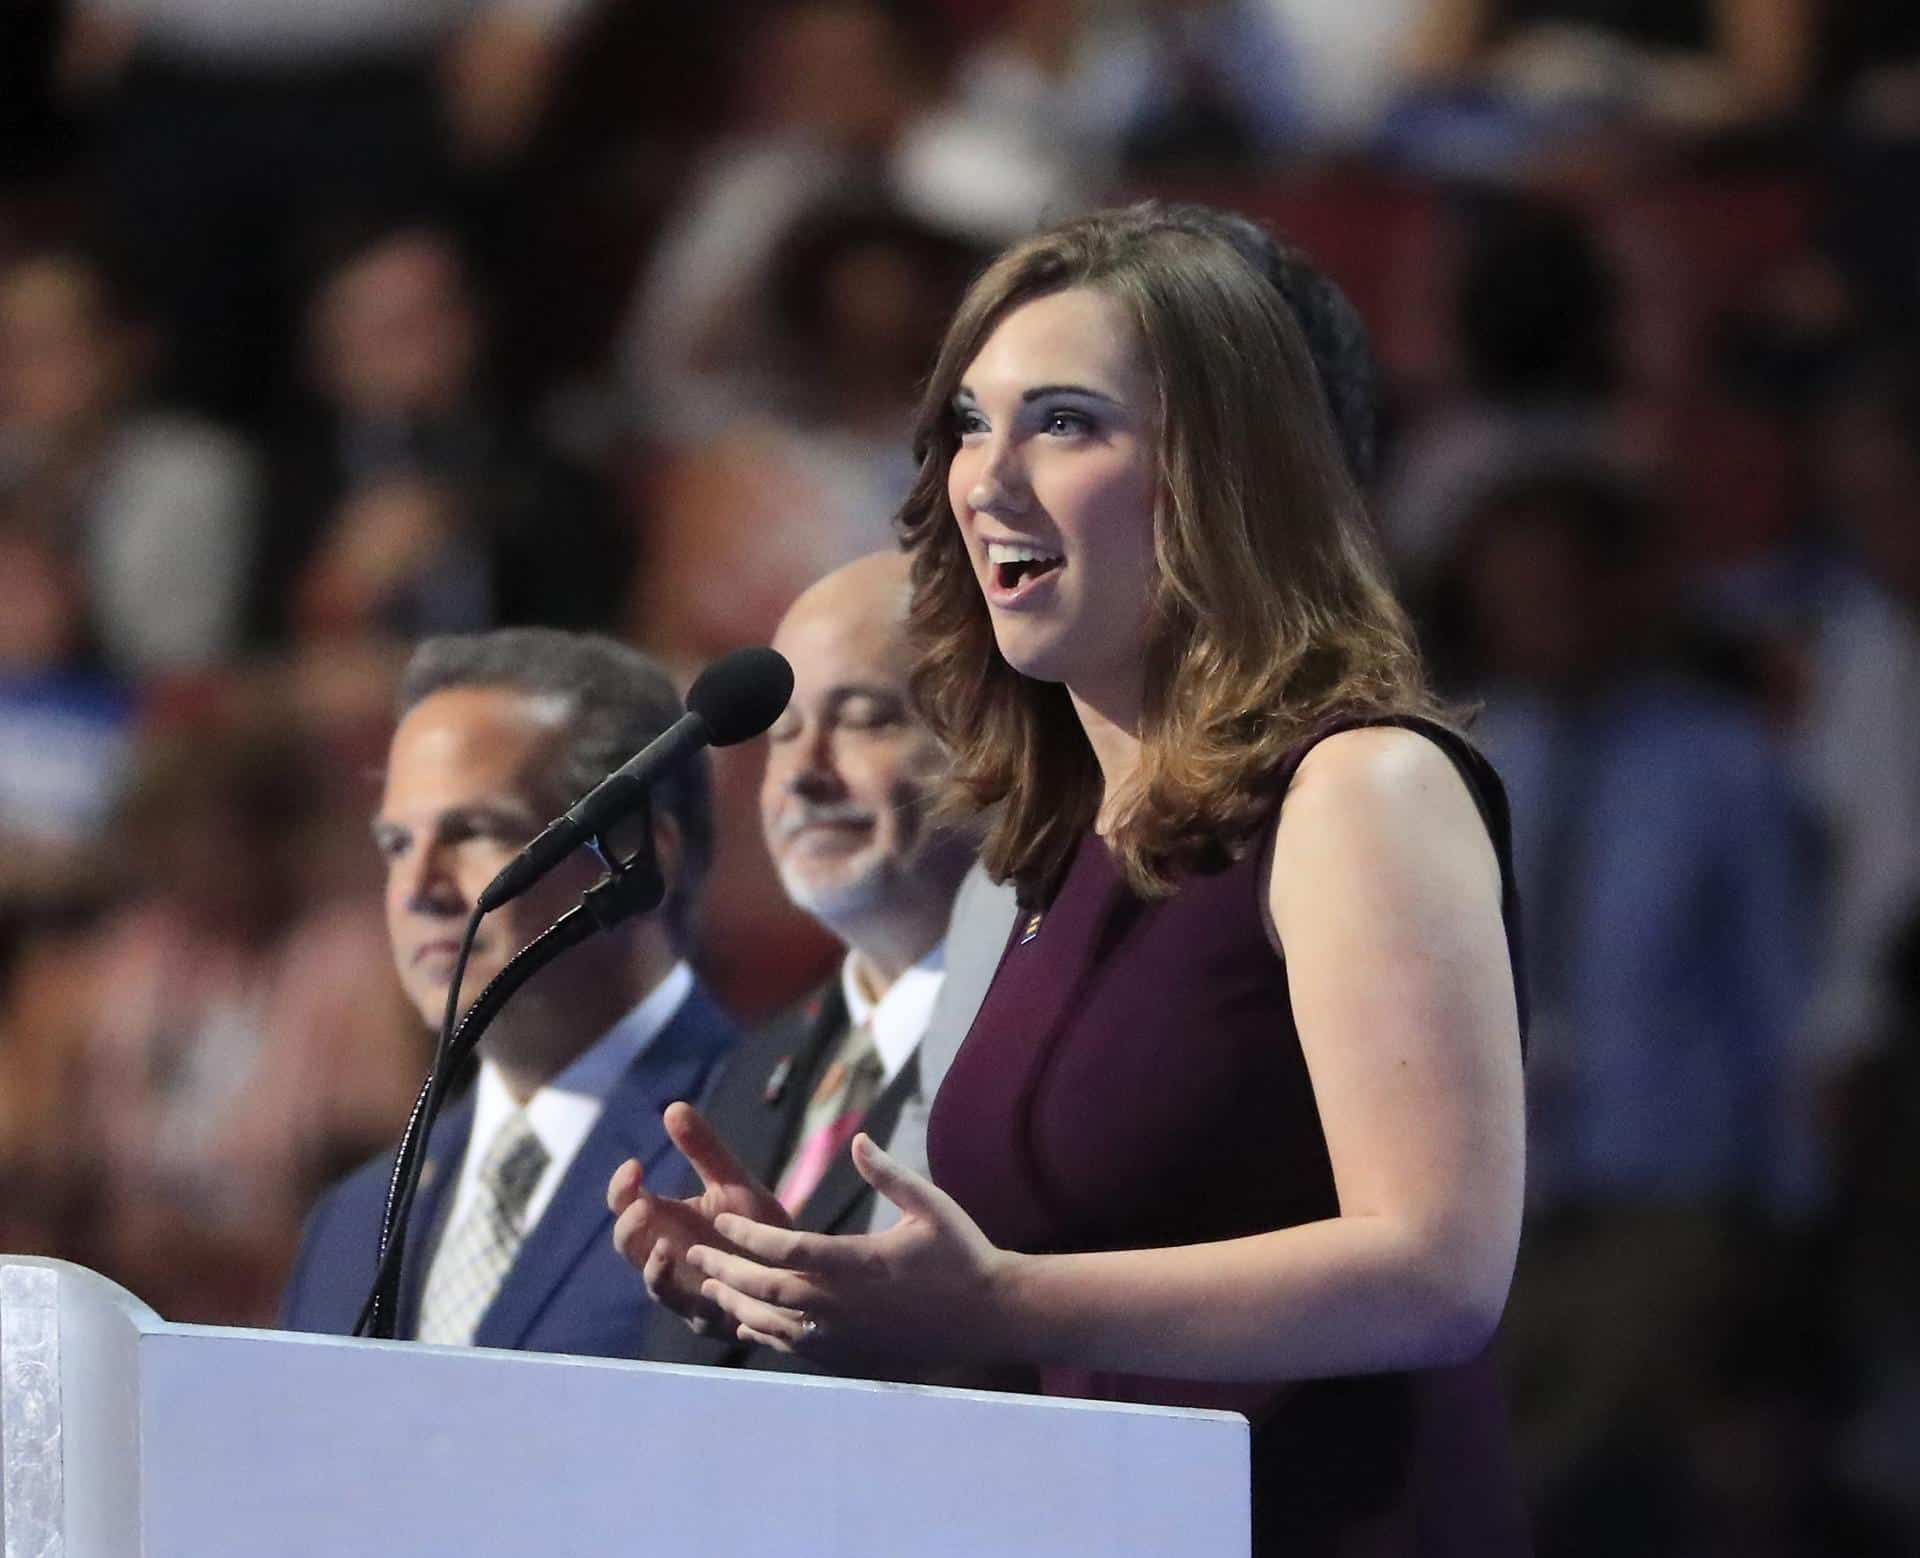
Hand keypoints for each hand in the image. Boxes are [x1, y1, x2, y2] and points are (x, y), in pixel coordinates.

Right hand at [608, 1102, 790, 1336]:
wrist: (800, 1270)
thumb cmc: (758, 1226)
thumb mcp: (732, 1183)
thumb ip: (704, 1150)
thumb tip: (673, 1106)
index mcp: (667, 1220)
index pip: (627, 1203)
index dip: (622, 1187)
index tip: (634, 1166)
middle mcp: (667, 1255)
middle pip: (628, 1244)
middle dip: (630, 1226)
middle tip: (641, 1204)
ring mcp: (685, 1288)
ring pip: (653, 1283)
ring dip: (653, 1267)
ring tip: (664, 1245)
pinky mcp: (709, 1315)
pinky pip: (691, 1311)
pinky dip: (694, 1298)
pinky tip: (703, 1280)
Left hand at [680, 1132, 1018, 1369]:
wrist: (991, 1317)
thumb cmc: (963, 1253)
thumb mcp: (929, 1204)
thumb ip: (887, 1173)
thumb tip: (857, 1140)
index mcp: (859, 1262)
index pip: (787, 1249)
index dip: (748, 1235)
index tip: (719, 1221)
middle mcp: (844, 1303)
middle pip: (767, 1289)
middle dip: (726, 1269)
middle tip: (695, 1254)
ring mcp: (845, 1336)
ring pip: (773, 1323)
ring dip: (737, 1303)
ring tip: (710, 1286)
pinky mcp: (850, 1356)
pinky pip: (794, 1347)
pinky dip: (764, 1331)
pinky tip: (747, 1319)